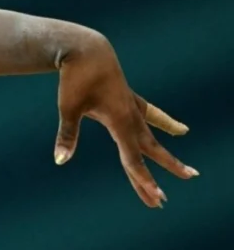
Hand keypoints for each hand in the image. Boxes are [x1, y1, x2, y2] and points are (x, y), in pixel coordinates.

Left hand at [54, 32, 196, 206]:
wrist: (86, 48)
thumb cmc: (75, 77)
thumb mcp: (69, 108)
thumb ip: (68, 135)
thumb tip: (60, 161)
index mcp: (120, 121)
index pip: (132, 158)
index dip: (143, 180)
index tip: (156, 197)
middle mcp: (131, 116)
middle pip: (145, 154)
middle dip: (155, 178)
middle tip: (163, 201)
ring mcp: (132, 107)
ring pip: (152, 138)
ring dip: (165, 156)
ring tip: (188, 173)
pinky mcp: (129, 98)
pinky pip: (151, 115)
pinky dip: (164, 123)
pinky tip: (179, 131)